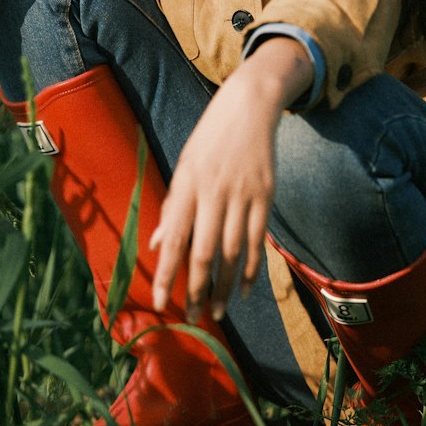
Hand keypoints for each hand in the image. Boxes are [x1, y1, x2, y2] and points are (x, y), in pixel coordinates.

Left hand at [149, 36, 312, 322]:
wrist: (249, 107)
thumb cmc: (209, 140)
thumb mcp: (183, 167)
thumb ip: (173, 207)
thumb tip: (160, 245)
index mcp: (187, 185)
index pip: (175, 239)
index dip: (168, 274)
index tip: (161, 303)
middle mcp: (213, 192)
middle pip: (204, 251)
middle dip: (196, 289)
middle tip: (192, 318)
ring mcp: (242, 195)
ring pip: (232, 251)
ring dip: (223, 286)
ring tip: (216, 311)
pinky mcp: (266, 196)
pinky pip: (258, 240)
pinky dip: (250, 268)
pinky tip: (242, 290)